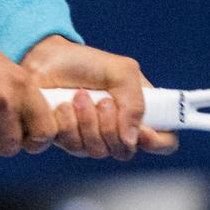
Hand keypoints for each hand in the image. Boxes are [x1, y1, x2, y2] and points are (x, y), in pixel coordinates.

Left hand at [23, 36, 178, 159]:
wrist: (46, 58)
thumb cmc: (86, 62)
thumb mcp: (121, 71)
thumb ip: (135, 102)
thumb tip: (132, 138)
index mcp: (138, 113)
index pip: (163, 142)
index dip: (158, 143)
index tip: (144, 132)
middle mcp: (117, 131)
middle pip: (125, 152)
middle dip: (111, 126)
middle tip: (103, 101)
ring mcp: (91, 138)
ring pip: (97, 151)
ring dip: (87, 121)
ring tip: (78, 96)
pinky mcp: (65, 140)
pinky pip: (71, 147)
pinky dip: (66, 123)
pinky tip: (61, 106)